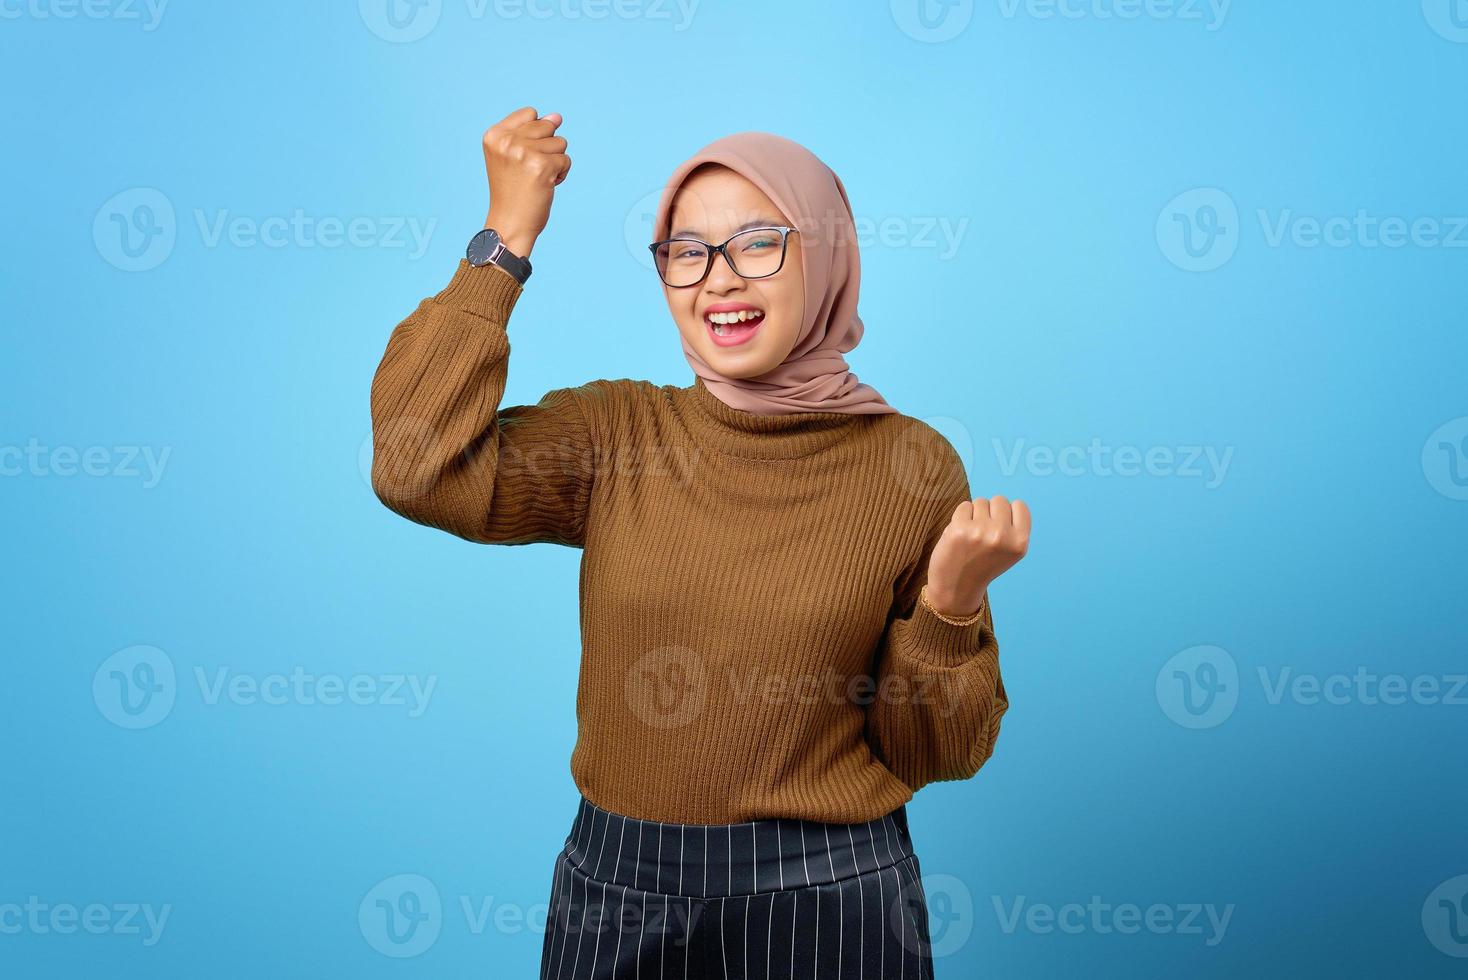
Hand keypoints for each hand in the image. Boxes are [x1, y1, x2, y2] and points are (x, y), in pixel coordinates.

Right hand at [481, 106, 570, 257]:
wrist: (510, 224)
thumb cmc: (512, 191)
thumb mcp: (514, 156)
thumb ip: (533, 132)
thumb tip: (557, 116)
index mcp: (494, 135)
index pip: (530, 113)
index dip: (536, 134)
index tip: (523, 156)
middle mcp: (507, 140)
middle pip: (547, 126)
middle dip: (547, 147)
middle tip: (530, 170)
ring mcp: (524, 152)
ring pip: (560, 142)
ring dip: (555, 161)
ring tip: (538, 178)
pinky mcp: (542, 166)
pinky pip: (566, 159)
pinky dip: (562, 173)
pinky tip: (547, 185)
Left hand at [922, 495, 1030, 618]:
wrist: (957, 588)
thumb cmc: (983, 566)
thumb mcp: (1010, 552)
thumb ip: (1013, 529)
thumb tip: (1008, 503)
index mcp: (1019, 542)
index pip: (1020, 506)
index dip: (1009, 513)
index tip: (1000, 526)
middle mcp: (1002, 535)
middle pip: (1000, 500)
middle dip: (991, 511)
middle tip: (983, 532)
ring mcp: (980, 531)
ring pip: (981, 501)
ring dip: (975, 514)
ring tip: (972, 535)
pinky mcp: (959, 528)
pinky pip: (964, 506)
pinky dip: (961, 516)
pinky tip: (960, 534)